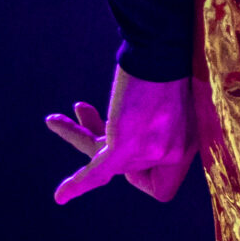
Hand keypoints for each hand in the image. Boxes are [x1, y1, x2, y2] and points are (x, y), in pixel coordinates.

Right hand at [45, 65, 194, 204]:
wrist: (162, 44)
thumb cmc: (171, 62)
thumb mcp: (177, 101)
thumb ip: (164, 124)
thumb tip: (138, 131)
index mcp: (186, 145)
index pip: (161, 188)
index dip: (143, 174)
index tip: (138, 151)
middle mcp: (170, 152)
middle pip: (128, 171)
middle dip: (105, 145)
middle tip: (84, 111)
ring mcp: (148, 150)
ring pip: (109, 164)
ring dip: (82, 138)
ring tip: (53, 120)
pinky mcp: (125, 144)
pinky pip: (98, 172)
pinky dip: (78, 184)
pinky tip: (60, 196)